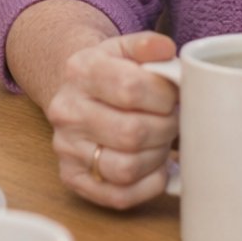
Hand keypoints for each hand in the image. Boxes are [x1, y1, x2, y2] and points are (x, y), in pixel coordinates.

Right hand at [46, 31, 178, 209]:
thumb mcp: (126, 49)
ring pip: (126, 168)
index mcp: (80, 70)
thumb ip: (148, 45)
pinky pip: (119, 196)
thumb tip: (166, 50)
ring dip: (157, 157)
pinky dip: (148, 185)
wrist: (77, 92)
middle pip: (132, 133)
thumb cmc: (111, 72)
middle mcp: (67, 111)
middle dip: (166, 128)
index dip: (165, 96)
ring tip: (162, 141)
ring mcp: (67, 148)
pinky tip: (154, 166)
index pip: (131, 88)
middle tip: (173, 119)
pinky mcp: (73, 178)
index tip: (174, 95)